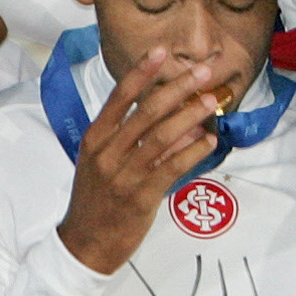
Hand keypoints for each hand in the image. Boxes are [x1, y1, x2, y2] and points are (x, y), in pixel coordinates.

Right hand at [54, 50, 221, 273]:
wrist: (84, 243)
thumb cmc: (98, 198)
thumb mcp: (106, 163)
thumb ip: (138, 140)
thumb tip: (183, 120)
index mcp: (95, 138)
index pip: (119, 98)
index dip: (141, 73)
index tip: (160, 51)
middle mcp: (107, 152)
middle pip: (147, 111)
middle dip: (178, 88)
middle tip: (203, 72)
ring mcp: (123, 175)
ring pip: (162, 137)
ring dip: (190, 116)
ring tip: (211, 101)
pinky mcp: (140, 196)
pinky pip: (171, 167)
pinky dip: (193, 151)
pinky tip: (209, 141)